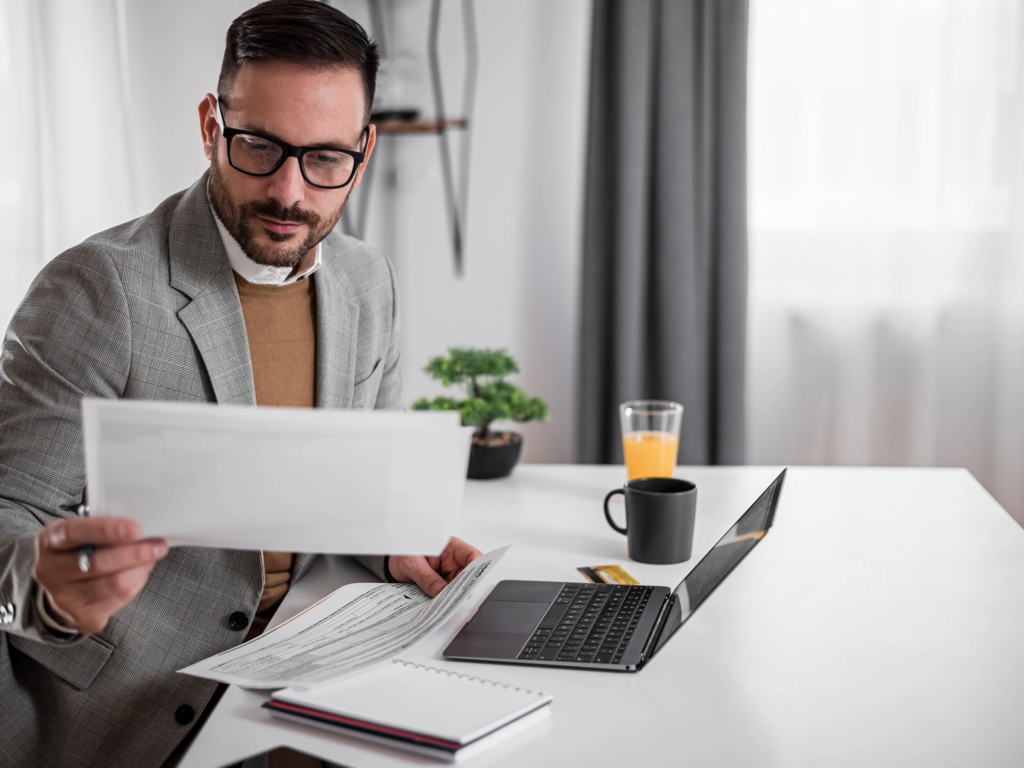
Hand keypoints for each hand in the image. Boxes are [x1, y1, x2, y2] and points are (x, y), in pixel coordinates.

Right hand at [33, 517, 167, 634]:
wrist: (62, 589)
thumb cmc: (79, 552)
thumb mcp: (82, 533)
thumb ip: (105, 528)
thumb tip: (144, 529)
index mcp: (50, 541)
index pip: (75, 533)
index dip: (107, 530)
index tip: (136, 529)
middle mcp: (51, 571)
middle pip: (98, 563)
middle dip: (136, 553)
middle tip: (159, 545)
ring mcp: (63, 598)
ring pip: (114, 584)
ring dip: (141, 568)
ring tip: (152, 557)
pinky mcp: (82, 617)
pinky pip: (120, 599)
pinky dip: (137, 582)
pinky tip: (139, 573)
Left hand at [388, 537, 481, 596]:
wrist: (392, 564)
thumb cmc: (402, 554)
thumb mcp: (412, 563)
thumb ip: (426, 577)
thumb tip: (441, 591)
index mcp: (449, 547)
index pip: (470, 554)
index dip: (477, 565)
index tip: (474, 577)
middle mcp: (452, 561)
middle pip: (468, 574)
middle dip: (464, 586)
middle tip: (455, 597)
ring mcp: (447, 574)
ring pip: (459, 587)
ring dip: (453, 596)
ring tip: (443, 602)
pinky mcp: (441, 585)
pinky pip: (447, 594)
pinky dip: (444, 600)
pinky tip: (437, 604)